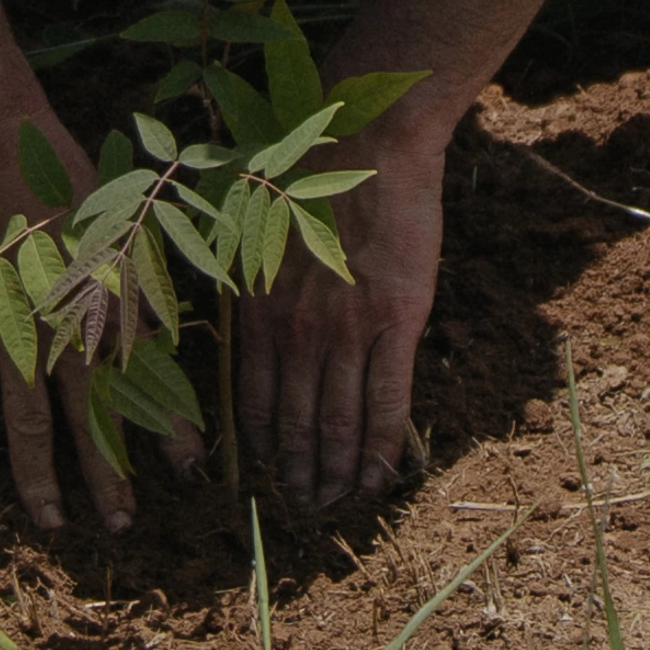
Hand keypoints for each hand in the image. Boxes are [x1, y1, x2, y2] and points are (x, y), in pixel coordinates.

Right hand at [0, 115, 186, 531]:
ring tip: (53, 524)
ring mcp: (9, 328)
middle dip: (110, 476)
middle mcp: (65, 325)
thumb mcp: (116, 221)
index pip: (149, 379)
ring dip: (41, 477)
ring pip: (27, 422)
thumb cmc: (58, 168)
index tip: (191, 470)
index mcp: (107, 299)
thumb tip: (161, 328)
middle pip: (92, 417)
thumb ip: (134, 280)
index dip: (171, 427)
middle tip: (122, 526)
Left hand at [238, 124, 446, 517]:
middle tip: (303, 506)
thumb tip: (258, 333)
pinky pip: (387, 401)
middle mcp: (296, 330)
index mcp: (257, 310)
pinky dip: (381, 447)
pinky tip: (379, 476)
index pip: (254, 401)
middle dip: (297, 473)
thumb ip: (258, 291)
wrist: (368, 143)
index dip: (262, 447)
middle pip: (295, 423)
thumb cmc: (309, 179)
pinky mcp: (395, 322)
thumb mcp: (259, 238)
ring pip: (338, 422)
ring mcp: (346, 329)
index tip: (268, 475)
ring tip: (335, 501)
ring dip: (336, 471)